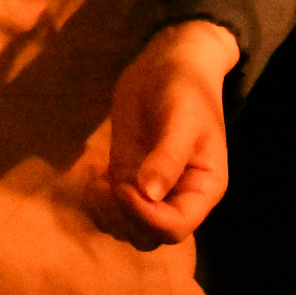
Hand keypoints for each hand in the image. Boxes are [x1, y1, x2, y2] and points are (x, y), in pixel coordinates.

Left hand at [99, 19, 238, 248]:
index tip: (122, 187)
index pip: (176, 227)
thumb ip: (168, 156)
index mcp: (202, 188)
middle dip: (123, 217)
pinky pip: (114, 205)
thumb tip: (149, 194)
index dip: (146, 217)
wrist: (171, 60)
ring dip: (106, 212)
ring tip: (95, 179)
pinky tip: (93, 173)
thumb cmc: (186, 86)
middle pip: (149, 234)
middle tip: (104, 183)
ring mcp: (151, 187)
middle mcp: (178, 196)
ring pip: (128, 225)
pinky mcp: (129, 173)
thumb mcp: (182, 117)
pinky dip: (99, 200)